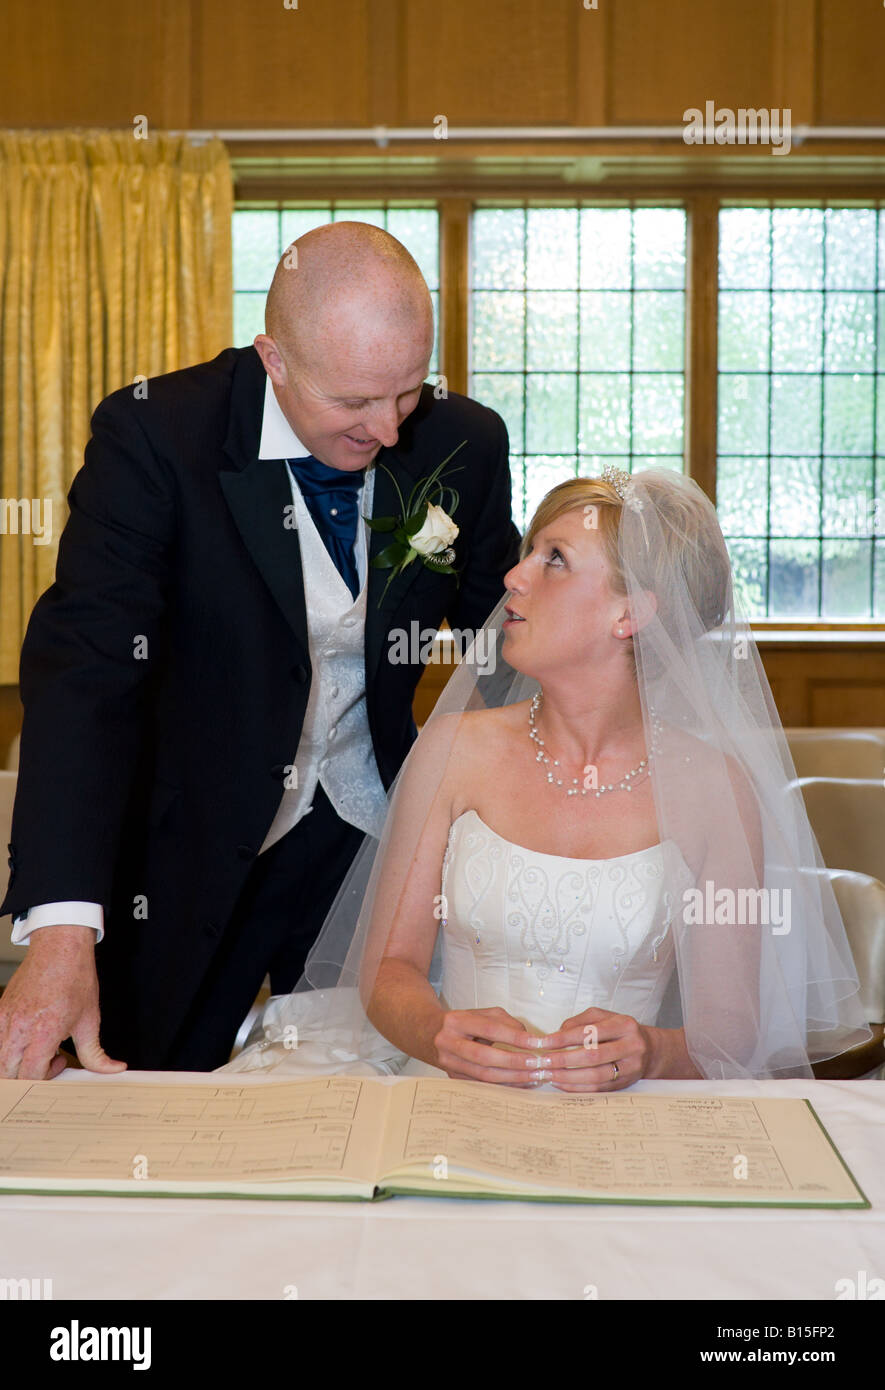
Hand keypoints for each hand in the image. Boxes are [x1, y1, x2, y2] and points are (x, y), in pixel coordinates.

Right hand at [0, 925, 126, 1079]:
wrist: (60, 948)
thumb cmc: (75, 979)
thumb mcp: (90, 1020)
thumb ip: (96, 1054)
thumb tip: (112, 1069)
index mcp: (44, 1031)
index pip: (30, 1074)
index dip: (45, 1078)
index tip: (59, 1063)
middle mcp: (20, 1027)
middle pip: (9, 1073)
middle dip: (29, 1076)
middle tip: (49, 1058)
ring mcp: (6, 1019)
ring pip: (0, 1060)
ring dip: (16, 1064)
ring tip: (39, 1047)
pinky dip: (7, 1047)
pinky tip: (27, 1037)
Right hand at [433, 1007, 551, 1086]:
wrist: (425, 1034)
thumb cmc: (459, 1023)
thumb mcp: (479, 1013)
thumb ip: (504, 1021)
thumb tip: (527, 1037)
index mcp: (456, 1021)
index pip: (490, 1029)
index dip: (514, 1037)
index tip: (536, 1042)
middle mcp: (449, 1043)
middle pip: (485, 1057)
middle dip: (514, 1062)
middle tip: (537, 1064)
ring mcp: (449, 1064)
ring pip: (483, 1076)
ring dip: (512, 1078)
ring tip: (535, 1076)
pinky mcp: (453, 1079)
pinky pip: (482, 1085)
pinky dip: (504, 1085)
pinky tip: (522, 1083)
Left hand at [542, 1007, 652, 1091]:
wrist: (649, 1050)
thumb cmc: (619, 1030)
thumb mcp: (602, 1017)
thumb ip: (578, 1022)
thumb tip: (556, 1034)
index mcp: (624, 1025)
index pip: (589, 1032)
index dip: (564, 1038)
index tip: (544, 1042)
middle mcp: (631, 1046)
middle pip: (593, 1056)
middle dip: (564, 1060)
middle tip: (543, 1062)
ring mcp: (631, 1068)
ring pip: (595, 1076)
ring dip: (568, 1077)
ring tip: (548, 1074)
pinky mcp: (626, 1084)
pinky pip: (598, 1089)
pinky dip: (577, 1087)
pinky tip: (561, 1083)